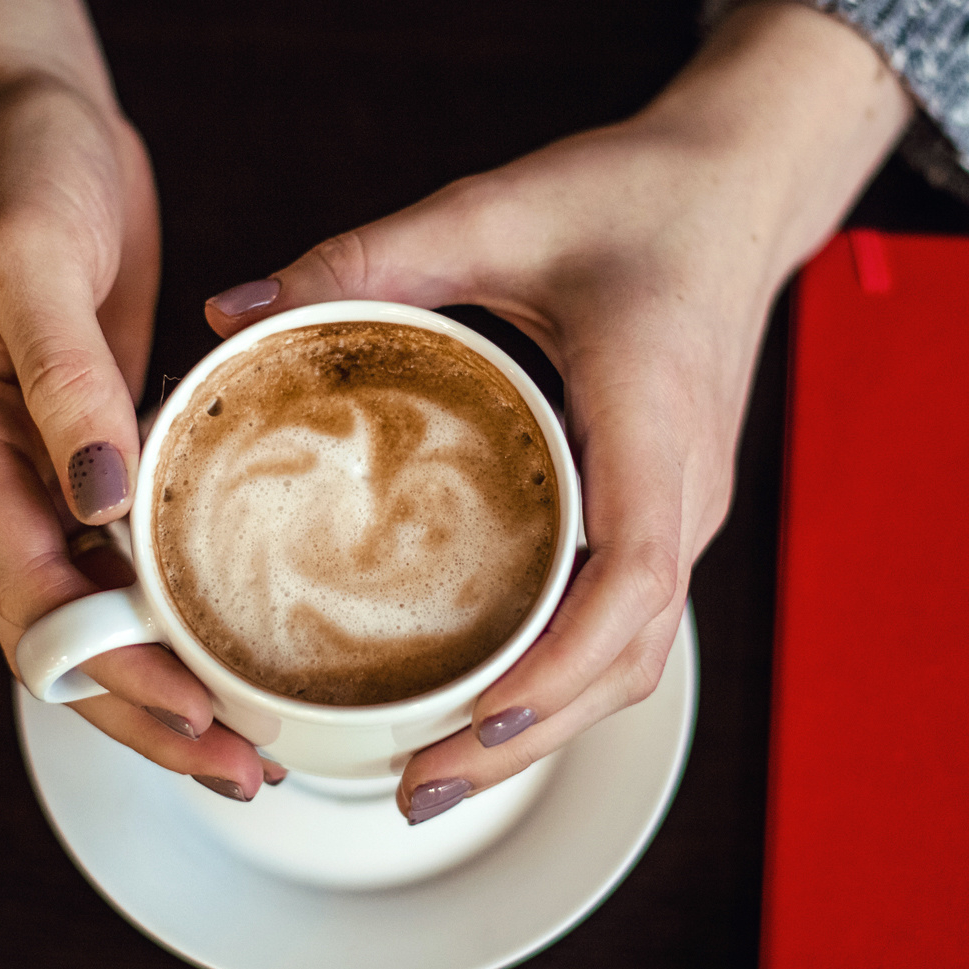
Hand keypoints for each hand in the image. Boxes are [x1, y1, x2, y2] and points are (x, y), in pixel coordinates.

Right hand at [0, 72, 278, 797]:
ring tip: (251, 727)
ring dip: (165, 672)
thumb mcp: (32, 257)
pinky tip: (238, 625)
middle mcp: (1, 469)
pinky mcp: (98, 437)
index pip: (30, 599)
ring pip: (97, 607)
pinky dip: (177, 599)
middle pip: (61, 636)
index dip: (111, 672)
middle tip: (242, 763)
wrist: (24, 107)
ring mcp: (48, 461)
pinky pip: (129, 549)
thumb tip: (103, 498)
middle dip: (145, 710)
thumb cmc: (13, 165)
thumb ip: (63, 380)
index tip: (195, 716)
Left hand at [202, 3, 910, 819]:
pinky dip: (563, 677)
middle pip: (630, 656)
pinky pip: (627, 619)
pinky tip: (486, 698)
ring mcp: (685, 506)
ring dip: (546, 724)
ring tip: (437, 770)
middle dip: (528, 737)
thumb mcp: (494, 210)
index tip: (477, 715)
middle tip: (414, 788)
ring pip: (635, 655)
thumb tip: (228, 311)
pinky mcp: (669, 507)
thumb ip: (365, 260)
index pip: (629, 580)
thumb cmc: (637, 192)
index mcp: (652, 421)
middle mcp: (684, 487)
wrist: (740, 180)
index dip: (558, 667)